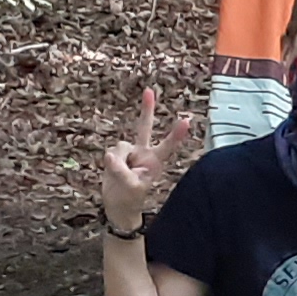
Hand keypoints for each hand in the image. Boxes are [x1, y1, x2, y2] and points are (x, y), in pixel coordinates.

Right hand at [94, 83, 178, 236]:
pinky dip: (110, 162)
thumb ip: (120, 171)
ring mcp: (131, 151)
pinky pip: (111, 151)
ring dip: (118, 161)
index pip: (167, 146)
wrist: (118, 204)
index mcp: (155, 162)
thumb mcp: (130, 188)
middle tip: (149, 90)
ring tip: (122, 177)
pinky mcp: (118, 153)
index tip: (187, 121)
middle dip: (147, 109)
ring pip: (119, 146)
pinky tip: (114, 172)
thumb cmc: (131, 198)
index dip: (176, 134)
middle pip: (145, 127)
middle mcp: (144, 152)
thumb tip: (109, 155)